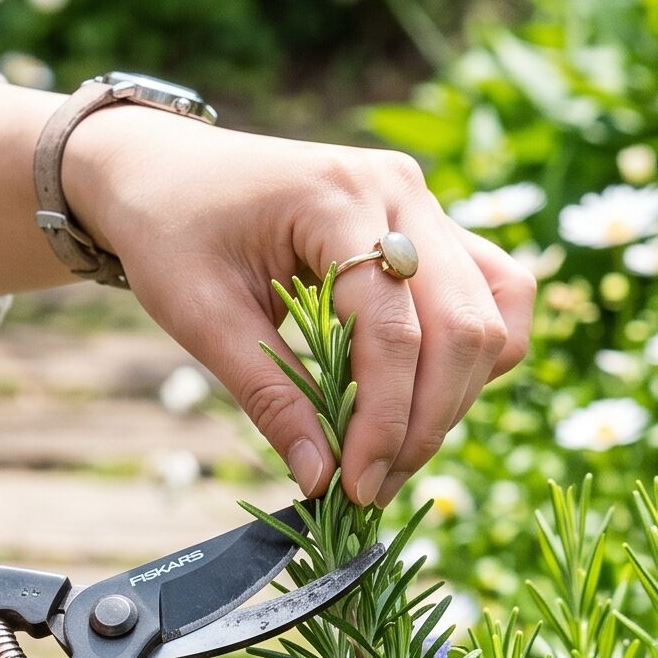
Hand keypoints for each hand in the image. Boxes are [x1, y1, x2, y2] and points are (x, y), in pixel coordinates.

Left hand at [63, 108, 535, 506]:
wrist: (162, 170)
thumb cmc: (170, 232)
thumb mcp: (201, 317)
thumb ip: (269, 396)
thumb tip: (321, 481)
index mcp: (337, 198)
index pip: (393, 329)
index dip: (384, 421)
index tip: (357, 487)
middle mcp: (399, 191)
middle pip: (463, 325)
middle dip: (427, 421)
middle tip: (375, 486)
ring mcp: (423, 203)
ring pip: (494, 312)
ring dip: (457, 395)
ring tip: (394, 454)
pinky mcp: (431, 226)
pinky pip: (491, 294)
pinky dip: (471, 357)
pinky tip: (419, 400)